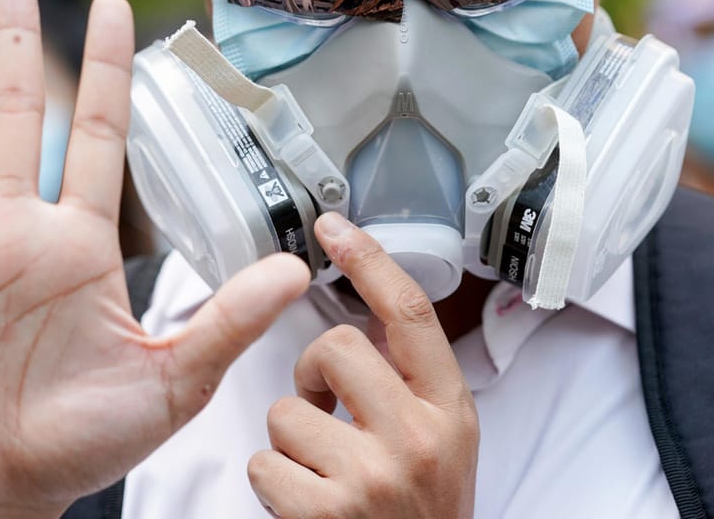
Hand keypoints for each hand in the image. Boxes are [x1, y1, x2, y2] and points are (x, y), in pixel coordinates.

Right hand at [0, 0, 309, 518]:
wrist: (0, 486)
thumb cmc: (84, 440)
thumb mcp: (170, 381)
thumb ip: (226, 320)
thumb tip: (297, 268)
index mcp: (79, 245)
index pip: (98, 136)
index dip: (104, 70)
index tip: (116, 6)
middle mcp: (16, 232)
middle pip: (14, 116)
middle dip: (12, 42)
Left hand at [247, 213, 479, 518]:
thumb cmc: (418, 515)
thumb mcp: (442, 445)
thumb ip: (411, 388)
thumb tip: (363, 323)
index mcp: (450, 411)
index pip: (410, 315)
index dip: (370, 260)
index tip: (334, 224)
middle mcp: (419, 438)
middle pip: (336, 347)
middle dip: (312, 373)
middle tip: (324, 410)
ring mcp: (374, 477)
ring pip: (287, 409)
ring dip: (289, 441)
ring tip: (320, 474)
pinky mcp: (327, 513)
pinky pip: (263, 464)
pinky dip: (272, 484)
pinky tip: (304, 506)